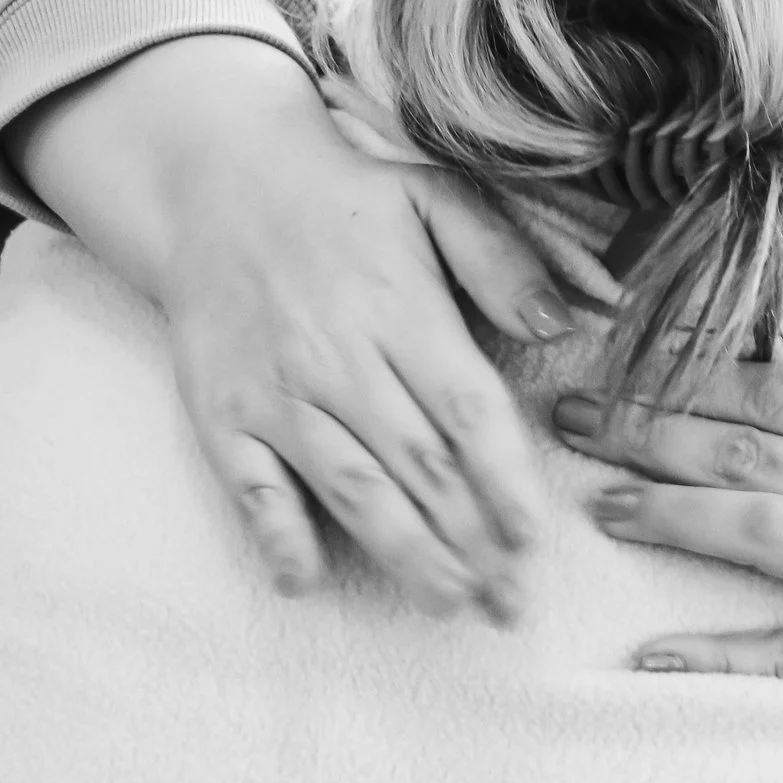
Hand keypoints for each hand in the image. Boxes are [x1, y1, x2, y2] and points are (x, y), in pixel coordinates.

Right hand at [15, 37, 566, 621]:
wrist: (213, 177)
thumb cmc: (345, 192)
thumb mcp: (436, 194)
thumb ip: (506, 259)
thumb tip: (569, 320)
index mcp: (403, 311)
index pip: (466, 412)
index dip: (502, 481)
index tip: (535, 539)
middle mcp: (340, 361)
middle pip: (418, 467)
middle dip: (470, 542)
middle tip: (513, 606)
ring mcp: (277, 393)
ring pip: (348, 488)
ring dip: (401, 553)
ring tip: (449, 605)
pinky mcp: (221, 413)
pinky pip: (249, 488)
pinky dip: (276, 535)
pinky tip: (307, 581)